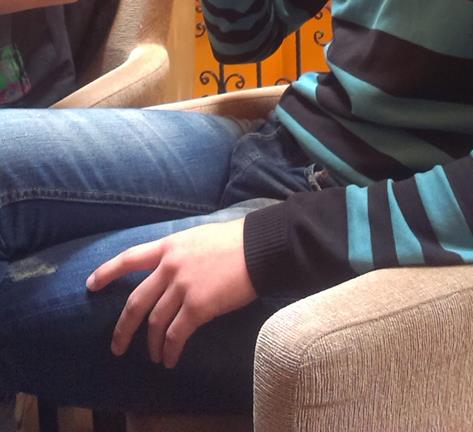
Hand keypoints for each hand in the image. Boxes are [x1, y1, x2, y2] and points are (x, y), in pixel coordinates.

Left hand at [86, 218, 256, 367]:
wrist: (258, 249)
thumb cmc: (234, 241)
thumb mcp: (197, 237)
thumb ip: (179, 252)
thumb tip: (169, 269)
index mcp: (169, 246)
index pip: (129, 258)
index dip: (107, 272)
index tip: (92, 285)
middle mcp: (170, 266)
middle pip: (136, 301)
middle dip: (123, 327)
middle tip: (116, 345)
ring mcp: (182, 287)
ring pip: (155, 322)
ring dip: (151, 344)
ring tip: (153, 357)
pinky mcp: (198, 306)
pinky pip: (176, 334)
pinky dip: (170, 350)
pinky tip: (170, 359)